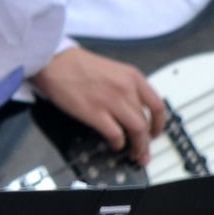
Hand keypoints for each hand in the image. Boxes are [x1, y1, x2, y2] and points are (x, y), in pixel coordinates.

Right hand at [31, 46, 165, 162]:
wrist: (53, 61)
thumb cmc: (75, 64)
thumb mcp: (111, 69)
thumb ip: (126, 86)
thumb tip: (133, 108)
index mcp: (132, 76)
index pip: (157, 105)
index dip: (160, 123)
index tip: (156, 132)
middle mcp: (126, 88)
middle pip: (147, 122)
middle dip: (147, 141)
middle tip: (144, 150)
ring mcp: (112, 101)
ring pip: (136, 131)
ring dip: (137, 146)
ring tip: (133, 153)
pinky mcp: (95, 113)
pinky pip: (116, 135)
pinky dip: (118, 143)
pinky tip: (114, 144)